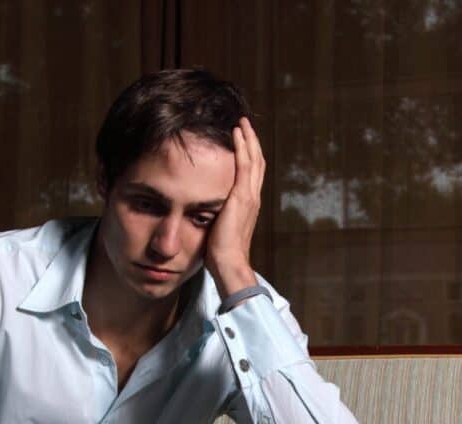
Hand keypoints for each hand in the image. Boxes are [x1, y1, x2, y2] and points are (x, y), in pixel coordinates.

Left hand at [206, 116, 264, 298]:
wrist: (229, 262)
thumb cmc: (221, 253)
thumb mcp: (219, 228)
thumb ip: (216, 215)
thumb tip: (204, 210)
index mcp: (249, 205)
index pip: (252, 174)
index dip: (249, 156)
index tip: (242, 141)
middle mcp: (253, 197)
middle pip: (257, 162)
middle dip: (252, 142)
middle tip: (245, 125)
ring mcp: (249, 196)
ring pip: (253, 159)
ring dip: (248, 139)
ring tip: (242, 123)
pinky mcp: (242, 196)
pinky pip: (245, 164)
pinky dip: (243, 146)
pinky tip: (237, 133)